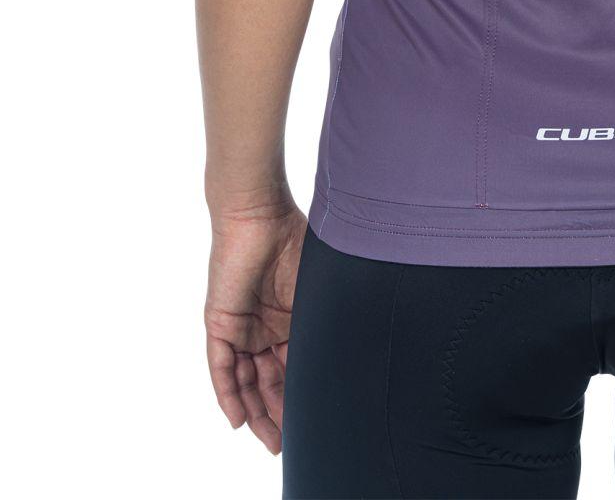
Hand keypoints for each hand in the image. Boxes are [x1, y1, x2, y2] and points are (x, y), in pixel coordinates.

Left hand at [204, 197, 306, 453]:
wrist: (259, 213)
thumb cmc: (294, 239)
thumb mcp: (315, 289)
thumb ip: (323, 319)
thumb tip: (352, 349)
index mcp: (290, 319)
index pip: (294, 367)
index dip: (301, 394)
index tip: (315, 421)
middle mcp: (264, 328)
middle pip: (269, 380)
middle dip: (278, 413)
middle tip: (288, 443)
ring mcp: (241, 327)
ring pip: (246, 380)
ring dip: (255, 412)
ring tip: (269, 440)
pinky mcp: (221, 323)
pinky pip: (222, 367)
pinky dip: (229, 394)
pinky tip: (238, 419)